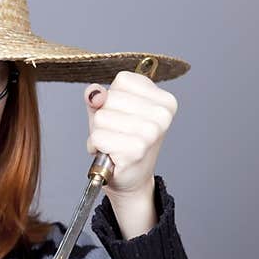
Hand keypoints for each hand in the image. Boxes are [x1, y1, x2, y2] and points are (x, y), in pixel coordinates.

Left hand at [83, 69, 178, 197]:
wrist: (130, 178)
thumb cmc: (121, 141)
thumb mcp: (110, 111)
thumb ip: (99, 96)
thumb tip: (95, 93)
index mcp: (164, 100)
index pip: (122, 80)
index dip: (112, 98)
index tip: (123, 116)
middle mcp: (163, 115)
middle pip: (110, 98)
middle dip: (103, 117)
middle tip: (116, 134)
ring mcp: (151, 133)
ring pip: (101, 117)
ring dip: (99, 133)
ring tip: (113, 144)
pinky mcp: (136, 150)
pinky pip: (97, 137)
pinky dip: (96, 147)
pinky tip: (110, 154)